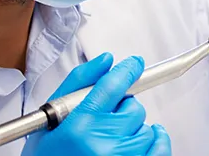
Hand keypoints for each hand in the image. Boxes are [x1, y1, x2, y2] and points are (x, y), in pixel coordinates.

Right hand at [23, 53, 171, 155]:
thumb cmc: (48, 155)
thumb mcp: (51, 119)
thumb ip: (78, 83)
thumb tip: (107, 61)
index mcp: (79, 127)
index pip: (113, 86)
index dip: (127, 71)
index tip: (134, 64)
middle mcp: (103, 144)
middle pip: (132, 107)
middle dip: (121, 110)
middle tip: (102, 122)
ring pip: (146, 128)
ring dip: (132, 130)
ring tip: (109, 141)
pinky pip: (160, 148)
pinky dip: (155, 142)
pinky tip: (139, 142)